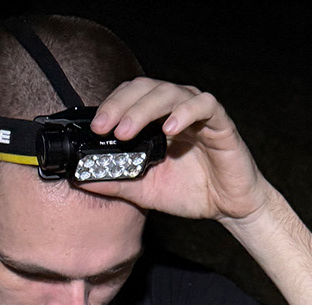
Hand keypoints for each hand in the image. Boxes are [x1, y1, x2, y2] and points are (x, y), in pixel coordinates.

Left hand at [85, 78, 272, 221]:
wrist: (229, 208)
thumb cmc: (191, 192)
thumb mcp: (145, 191)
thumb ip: (117, 182)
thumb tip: (82, 179)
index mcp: (156, 120)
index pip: (129, 97)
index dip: (111, 107)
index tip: (96, 129)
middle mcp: (175, 109)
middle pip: (144, 88)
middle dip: (121, 105)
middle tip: (105, 127)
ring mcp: (198, 113)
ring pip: (169, 92)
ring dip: (144, 109)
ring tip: (128, 130)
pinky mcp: (221, 123)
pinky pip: (203, 105)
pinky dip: (184, 113)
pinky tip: (169, 129)